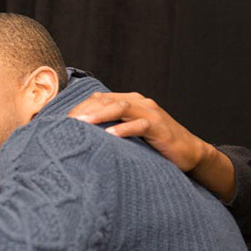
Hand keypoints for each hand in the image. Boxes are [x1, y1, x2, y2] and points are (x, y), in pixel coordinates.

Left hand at [67, 91, 235, 201]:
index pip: (98, 98)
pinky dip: (123, 129)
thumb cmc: (154, 145)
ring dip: (99, 115)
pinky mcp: (159, 127)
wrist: (189, 152)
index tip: (60, 121)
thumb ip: (109, 129)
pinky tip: (109, 136)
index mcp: (129, 101)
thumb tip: (79, 138)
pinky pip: (139, 125)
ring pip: (120, 107)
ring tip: (80, 124)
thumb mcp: (128, 134)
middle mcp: (139, 102)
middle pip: (105, 100)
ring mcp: (150, 113)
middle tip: (64, 123)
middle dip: (83, 110)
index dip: (79, 107)